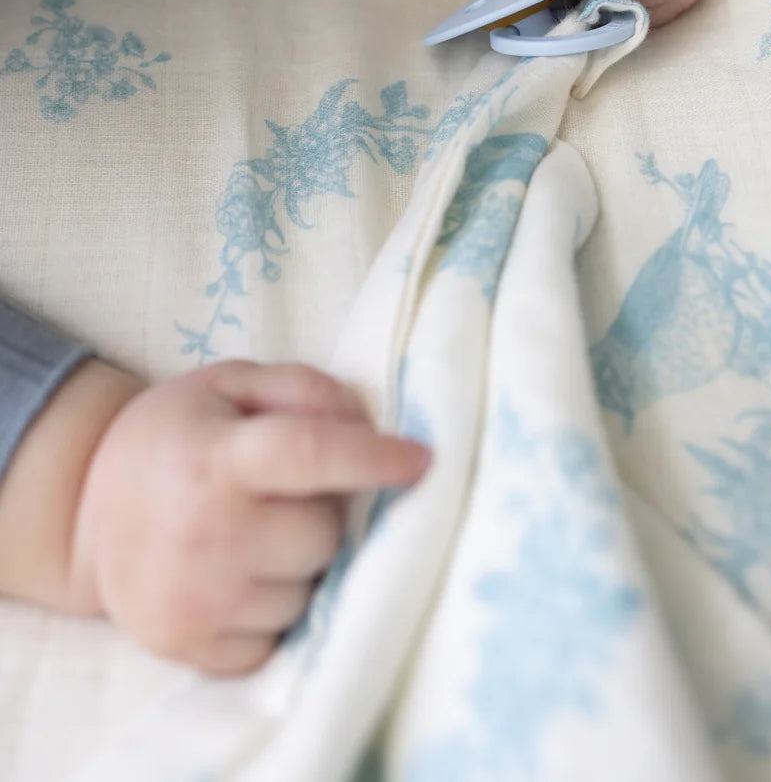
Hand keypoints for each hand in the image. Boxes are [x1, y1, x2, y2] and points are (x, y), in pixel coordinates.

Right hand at [69, 361, 428, 674]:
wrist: (86, 512)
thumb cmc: (176, 436)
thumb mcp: (230, 384)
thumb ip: (304, 389)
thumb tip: (371, 424)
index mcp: (216, 456)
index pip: (311, 454)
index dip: (374, 458)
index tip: (423, 461)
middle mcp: (206, 531)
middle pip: (324, 533)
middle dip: (326, 513)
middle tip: (288, 495)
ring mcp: (197, 598)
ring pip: (310, 590)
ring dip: (303, 565)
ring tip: (258, 535)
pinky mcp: (190, 646)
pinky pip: (278, 636)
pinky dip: (275, 609)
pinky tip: (242, 576)